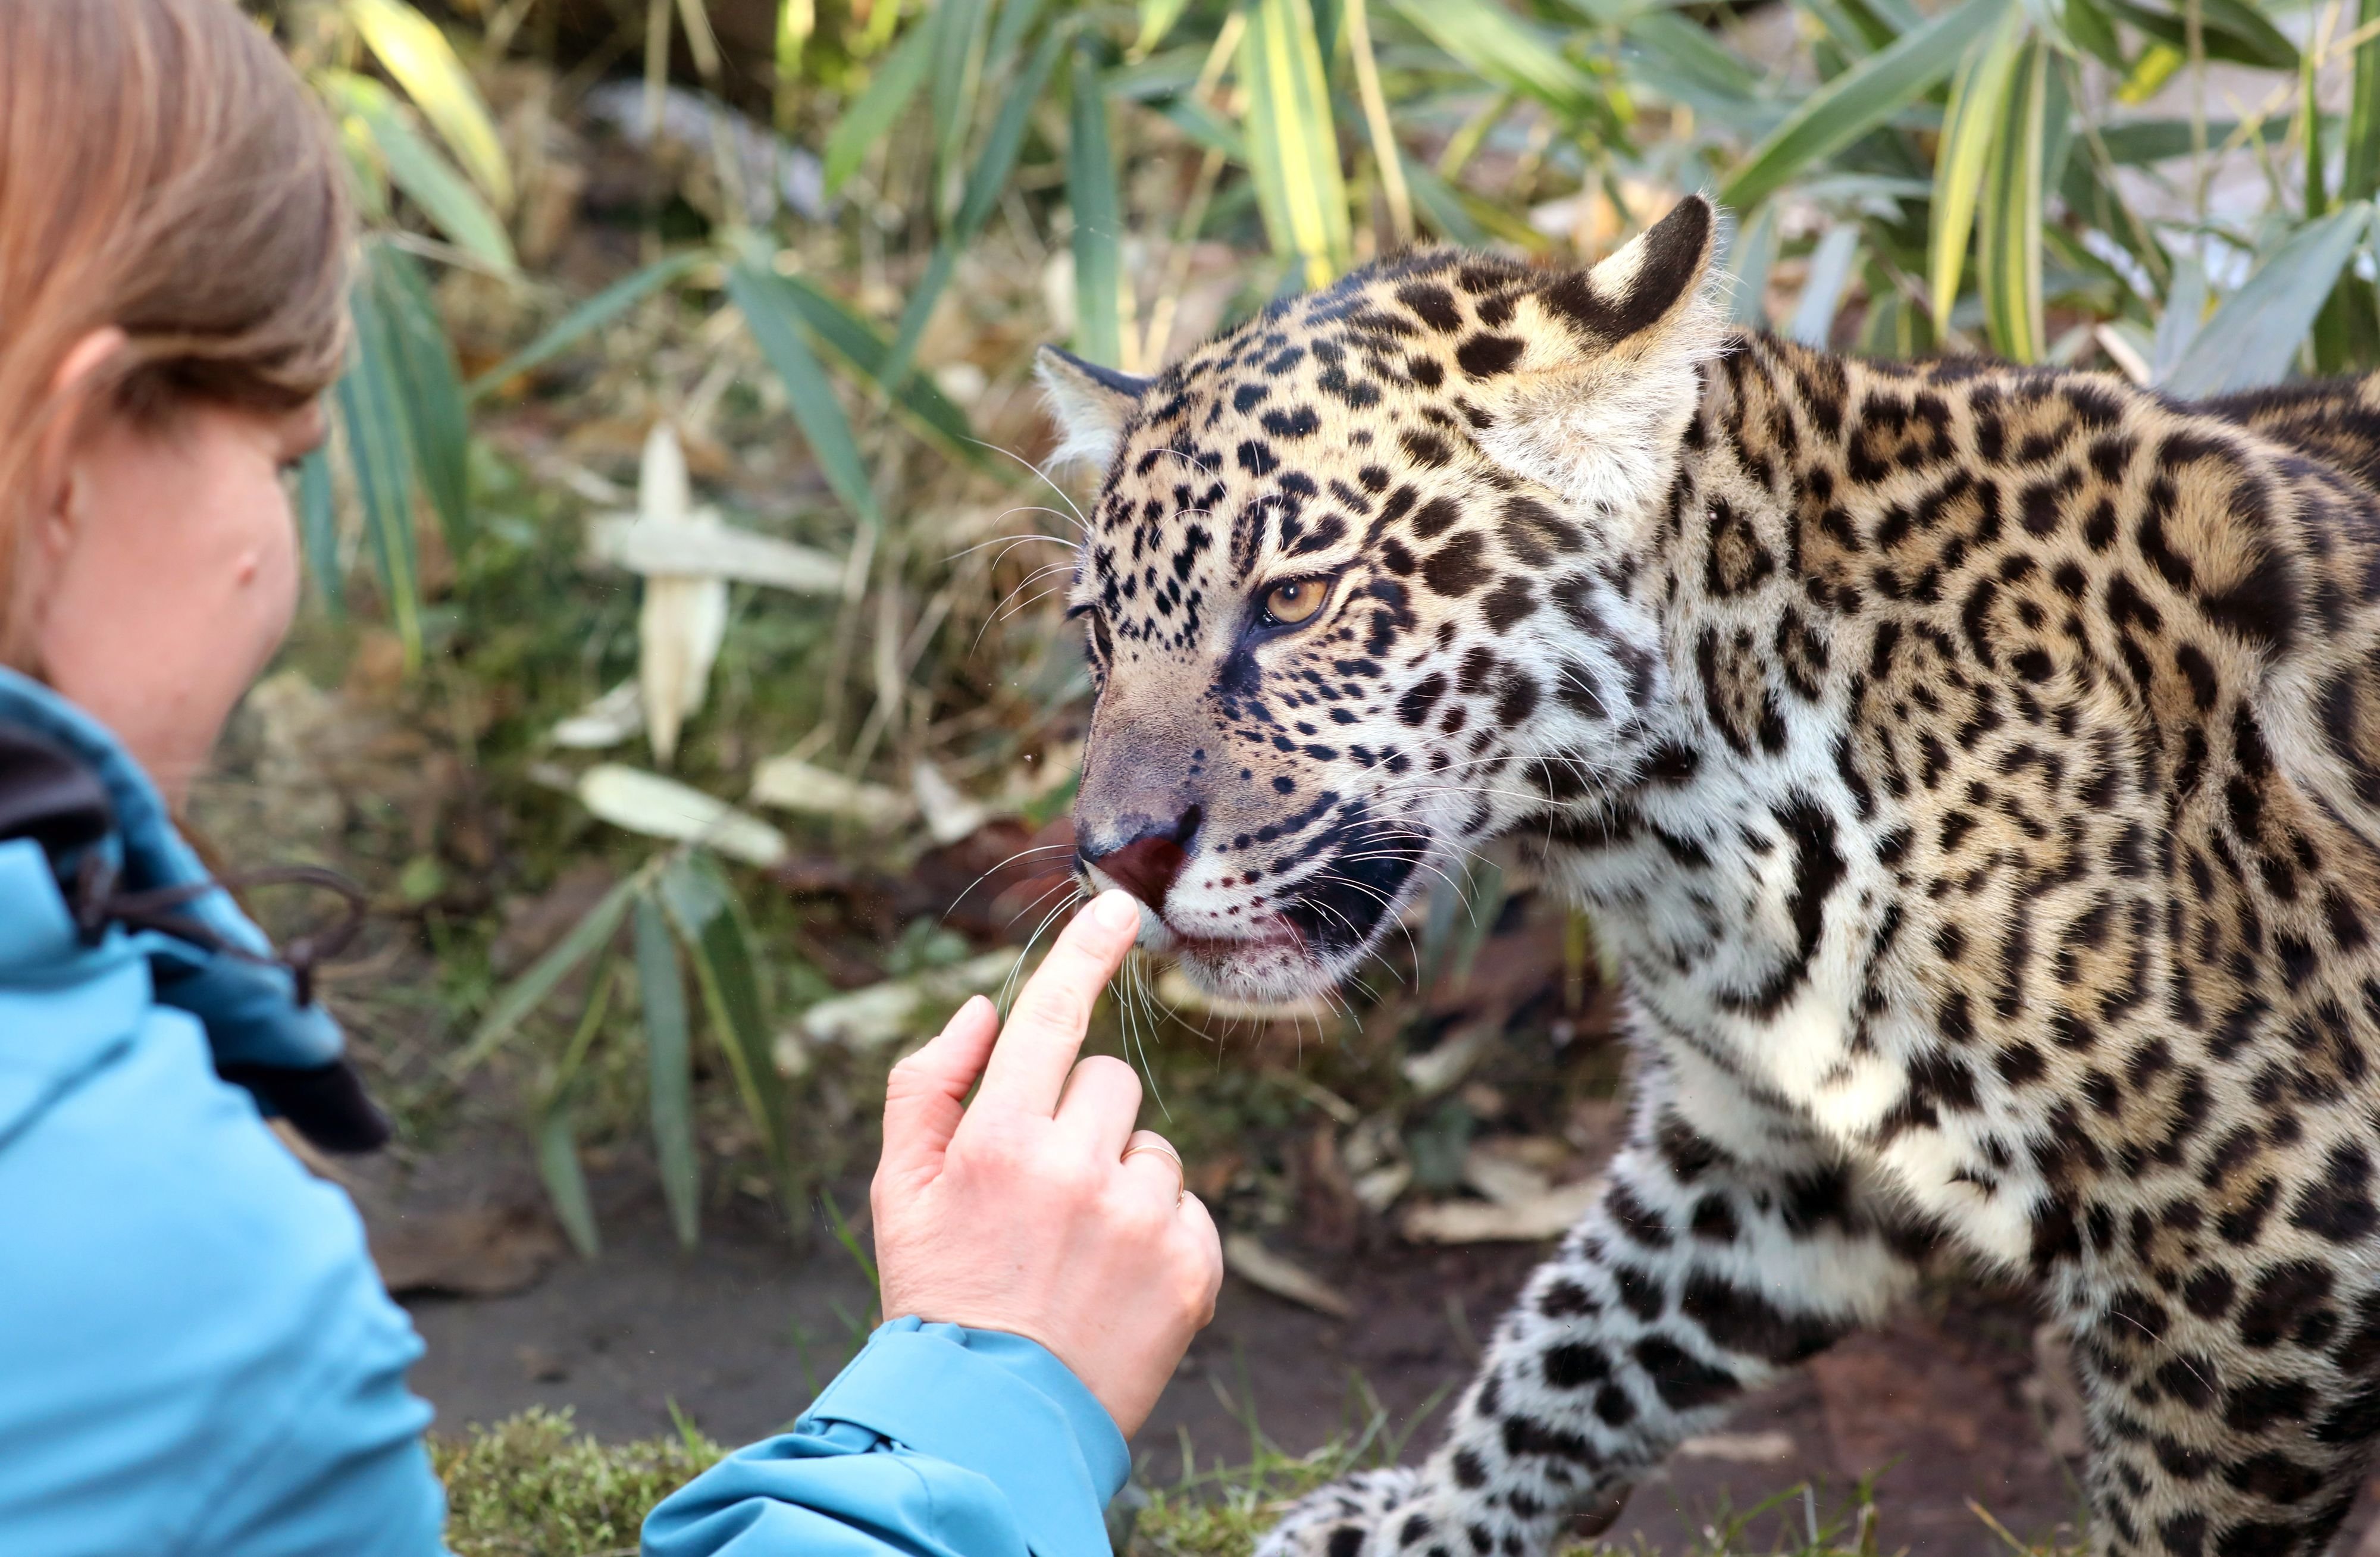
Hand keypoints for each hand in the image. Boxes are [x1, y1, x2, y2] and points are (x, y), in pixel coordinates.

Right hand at [871, 890, 1223, 1437]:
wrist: (990, 1425)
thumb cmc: (938, 1295)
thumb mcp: (900, 1191)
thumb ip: (928, 1087)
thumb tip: (984, 1009)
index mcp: (1000, 1139)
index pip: (1053, 1015)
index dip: (1088, 953)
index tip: (1122, 908)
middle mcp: (1076, 1168)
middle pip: (1109, 1082)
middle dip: (1082, 1121)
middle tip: (1043, 1194)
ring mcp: (1140, 1219)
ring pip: (1154, 1147)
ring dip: (1122, 1180)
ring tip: (1077, 1251)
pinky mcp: (1191, 1267)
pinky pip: (1189, 1207)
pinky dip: (1160, 1234)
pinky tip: (1115, 1283)